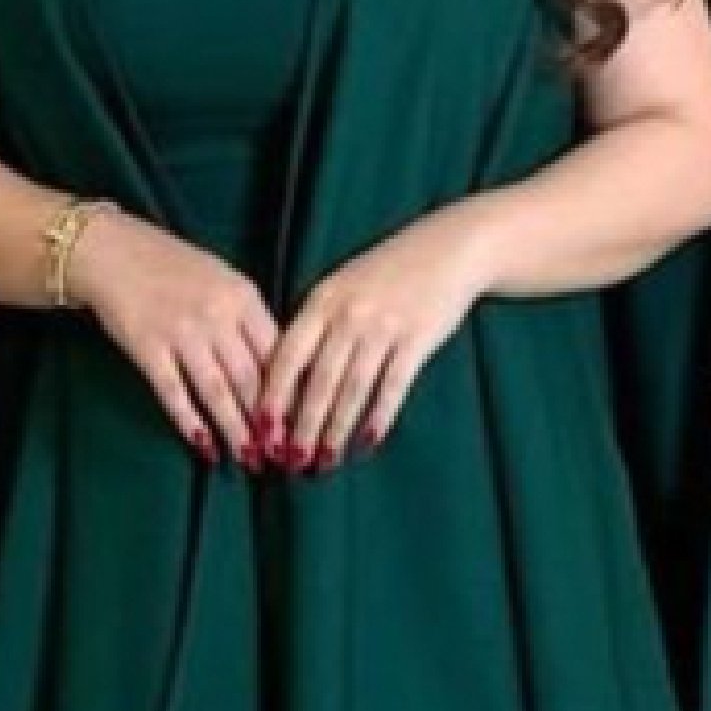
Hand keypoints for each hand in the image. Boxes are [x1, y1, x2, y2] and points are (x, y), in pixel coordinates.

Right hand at [67, 207, 277, 464]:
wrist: (111, 250)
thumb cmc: (171, 266)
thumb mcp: (222, 280)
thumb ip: (247, 319)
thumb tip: (274, 370)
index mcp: (242, 296)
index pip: (277, 352)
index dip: (289, 393)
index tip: (299, 422)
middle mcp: (216, 315)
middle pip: (251, 379)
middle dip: (268, 422)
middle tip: (280, 454)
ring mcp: (181, 333)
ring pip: (217, 392)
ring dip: (235, 430)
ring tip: (250, 458)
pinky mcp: (148, 349)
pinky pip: (174, 394)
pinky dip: (190, 423)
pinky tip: (204, 446)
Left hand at [256, 207, 494, 469]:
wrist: (448, 248)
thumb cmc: (387, 273)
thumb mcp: (341, 287)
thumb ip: (315, 325)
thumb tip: (287, 381)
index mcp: (321, 301)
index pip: (287, 356)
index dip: (273, 397)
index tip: (261, 431)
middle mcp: (348, 314)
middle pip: (318, 380)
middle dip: (302, 426)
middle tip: (291, 462)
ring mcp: (383, 327)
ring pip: (353, 389)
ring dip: (337, 430)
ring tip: (326, 461)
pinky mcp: (417, 339)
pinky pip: (393, 386)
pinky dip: (379, 416)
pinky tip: (367, 442)